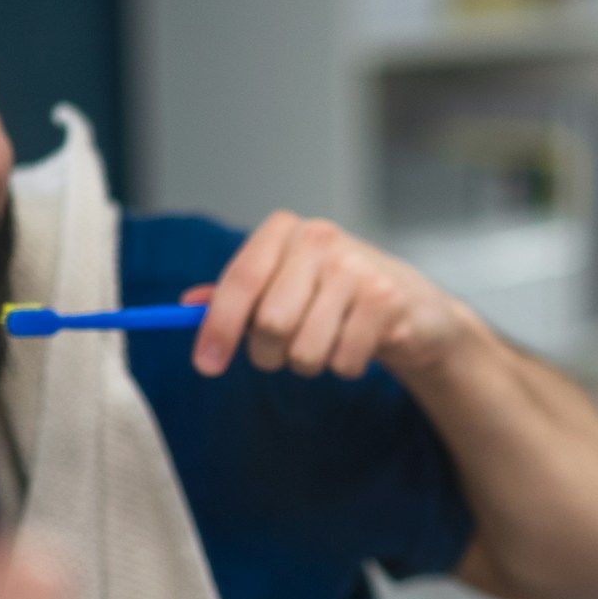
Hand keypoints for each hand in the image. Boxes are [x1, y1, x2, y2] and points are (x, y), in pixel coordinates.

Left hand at [185, 210, 473, 381]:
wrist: (412, 306)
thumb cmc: (335, 295)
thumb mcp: (284, 284)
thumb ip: (237, 295)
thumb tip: (185, 306)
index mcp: (285, 231)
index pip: (240, 281)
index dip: (217, 327)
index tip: (206, 365)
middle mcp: (320, 239)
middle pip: (269, 324)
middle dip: (270, 354)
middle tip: (284, 352)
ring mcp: (357, 268)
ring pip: (305, 351)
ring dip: (309, 364)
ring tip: (327, 343)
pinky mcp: (387, 301)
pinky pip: (342, 362)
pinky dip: (344, 367)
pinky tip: (358, 344)